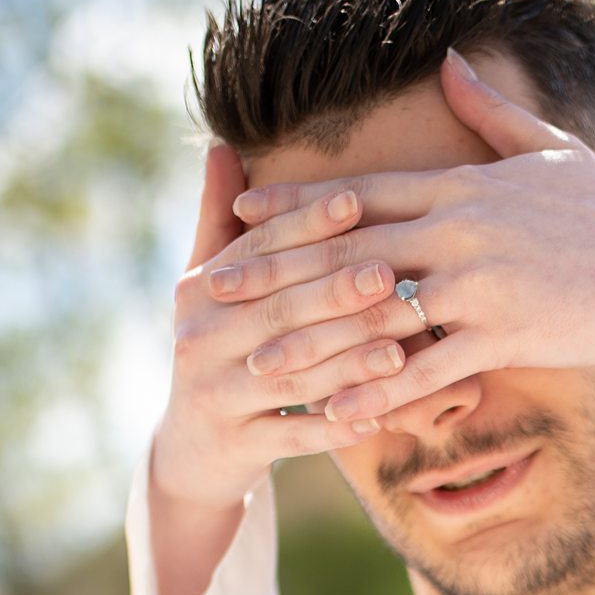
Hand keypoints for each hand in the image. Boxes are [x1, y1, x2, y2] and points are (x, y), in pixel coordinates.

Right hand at [149, 141, 416, 520]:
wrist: (193, 450)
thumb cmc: (221, 351)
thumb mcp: (212, 288)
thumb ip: (222, 222)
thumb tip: (222, 143)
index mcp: (199, 290)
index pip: (260, 249)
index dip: (307, 224)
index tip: (357, 201)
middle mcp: (200, 337)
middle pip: (280, 310)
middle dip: (337, 291)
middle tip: (391, 274)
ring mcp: (217, 394)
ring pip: (292, 373)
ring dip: (348, 361)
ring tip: (402, 348)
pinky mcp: (237, 444)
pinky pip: (295, 436)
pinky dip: (336, 427)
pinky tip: (378, 419)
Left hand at [219, 48, 594, 429]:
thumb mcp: (550, 149)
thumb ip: (490, 114)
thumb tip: (449, 64)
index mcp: (461, 187)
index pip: (358, 195)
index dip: (292, 207)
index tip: (238, 216)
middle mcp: (457, 231)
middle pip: (344, 251)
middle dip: (274, 273)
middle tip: (214, 293)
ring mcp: (478, 285)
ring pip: (374, 314)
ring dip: (312, 344)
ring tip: (258, 368)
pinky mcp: (505, 336)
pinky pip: (427, 369)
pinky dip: (379, 392)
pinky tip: (339, 412)